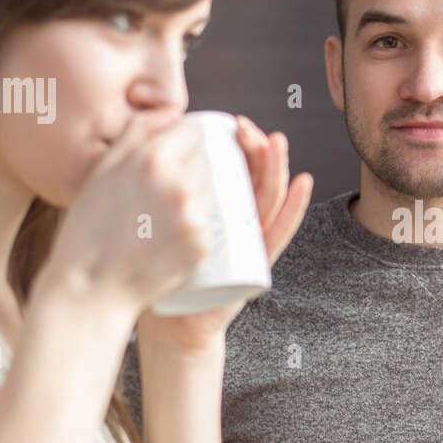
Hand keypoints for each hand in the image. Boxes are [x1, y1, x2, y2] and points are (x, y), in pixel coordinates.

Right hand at [38, 111, 213, 320]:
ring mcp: (194, 215)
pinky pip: (208, 220)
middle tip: (162, 189)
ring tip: (163, 212)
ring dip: (196, 193)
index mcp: (151, 159)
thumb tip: (171, 112)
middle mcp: (178, 184)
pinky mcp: (202, 243)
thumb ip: (137, 133)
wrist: (89, 288)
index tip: (175, 153)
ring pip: (210, 189)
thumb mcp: (102, 171)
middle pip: (205, 160)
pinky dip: (195, 223)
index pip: (193, 132)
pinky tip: (170, 233)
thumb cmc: (88, 229)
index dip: (184, 141)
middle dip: (190, 167)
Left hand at [137, 114, 312, 354]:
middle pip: (253, 175)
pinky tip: (303, 184)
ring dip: (278, 167)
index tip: (229, 122)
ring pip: (268, 197)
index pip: (232, 166)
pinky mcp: (254, 261)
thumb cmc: (150, 267)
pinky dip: (294, 209)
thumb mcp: (146, 217)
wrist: (163, 319)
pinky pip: (277, 232)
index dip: (237, 141)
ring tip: (276, 141)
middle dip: (256, 146)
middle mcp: (236, 221)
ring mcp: (247, 240)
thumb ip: (144, 183)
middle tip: (246, 128)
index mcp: (214, 208)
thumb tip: (140, 140)